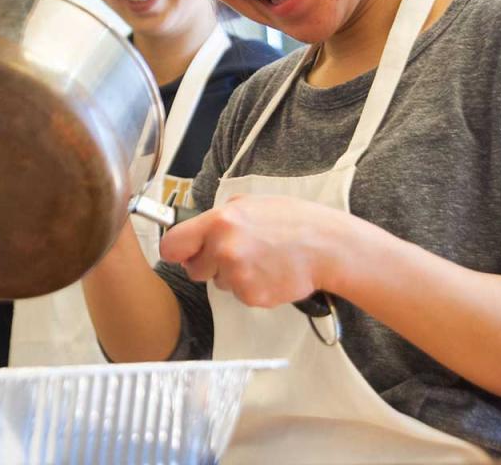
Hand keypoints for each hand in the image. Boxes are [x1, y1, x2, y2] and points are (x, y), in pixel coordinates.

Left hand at [159, 194, 347, 307]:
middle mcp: (223, 249)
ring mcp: (237, 276)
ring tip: (263, 260)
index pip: (172, 245)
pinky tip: (272, 273)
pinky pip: (241, 295)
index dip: (177, 251)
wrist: (328, 247)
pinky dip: (253, 288)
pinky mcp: (251, 296)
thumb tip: (198, 230)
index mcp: (220, 222)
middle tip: (237, 255)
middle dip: (209, 265)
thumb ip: (221, 216)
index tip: (183, 253)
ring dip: (234, 275)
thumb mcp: (253, 203)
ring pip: (220, 283)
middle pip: (194, 269)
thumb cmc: (294, 221)